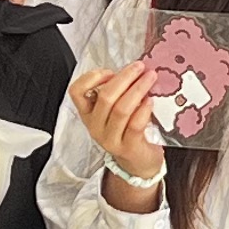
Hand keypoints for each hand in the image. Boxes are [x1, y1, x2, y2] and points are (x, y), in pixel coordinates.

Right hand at [67, 63, 166, 192]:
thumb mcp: (115, 110)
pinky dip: (144, 109)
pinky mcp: (127, 147)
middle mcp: (95, 126)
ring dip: (137, 90)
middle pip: (105, 97)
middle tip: (140, 68)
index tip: (110, 70)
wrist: (138, 161)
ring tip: (150, 79)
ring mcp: (110, 139)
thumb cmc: (128, 129)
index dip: (92, 77)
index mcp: (88, 113)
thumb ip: (117, 91)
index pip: (77, 92)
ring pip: (121, 109)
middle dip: (125, 78)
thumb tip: (133, 68)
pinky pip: (135, 125)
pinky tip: (151, 100)